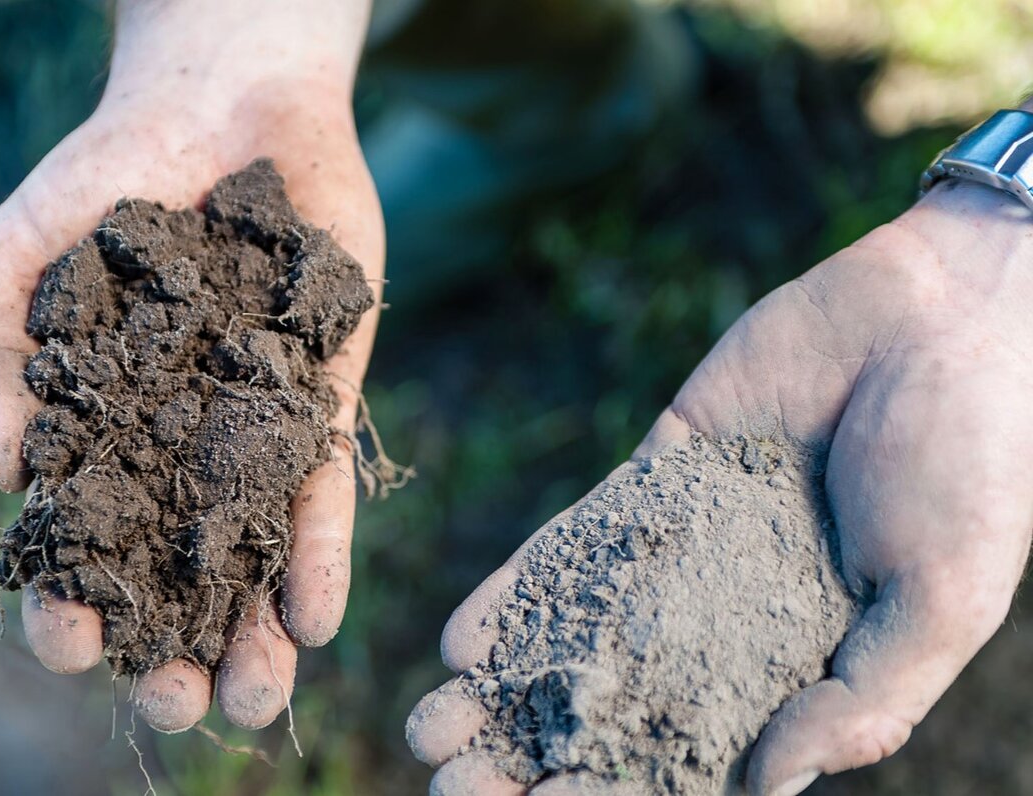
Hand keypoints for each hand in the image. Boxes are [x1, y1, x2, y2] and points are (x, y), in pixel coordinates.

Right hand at [0, 0, 380, 732]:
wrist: (223, 106)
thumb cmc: (106, 177)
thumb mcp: (18, 254)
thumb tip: (5, 462)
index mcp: (96, 435)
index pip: (78, 545)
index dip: (69, 603)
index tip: (74, 649)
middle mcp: (176, 449)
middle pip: (174, 574)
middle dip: (174, 646)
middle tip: (182, 706)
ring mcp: (252, 431)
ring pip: (252, 555)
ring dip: (255, 633)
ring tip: (257, 699)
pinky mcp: (320, 400)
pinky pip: (321, 490)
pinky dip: (318, 554)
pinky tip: (317, 618)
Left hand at [407, 180, 1032, 793]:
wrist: (938, 319)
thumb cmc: (972, 468)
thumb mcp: (939, 604)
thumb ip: (859, 701)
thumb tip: (762, 781)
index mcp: (803, 666)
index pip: (697, 752)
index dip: (620, 791)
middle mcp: (732, 616)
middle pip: (618, 703)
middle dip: (535, 749)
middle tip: (452, 786)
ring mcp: (685, 547)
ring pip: (580, 631)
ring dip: (505, 685)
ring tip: (430, 730)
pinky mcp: (654, 478)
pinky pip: (575, 542)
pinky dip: (519, 592)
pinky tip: (459, 642)